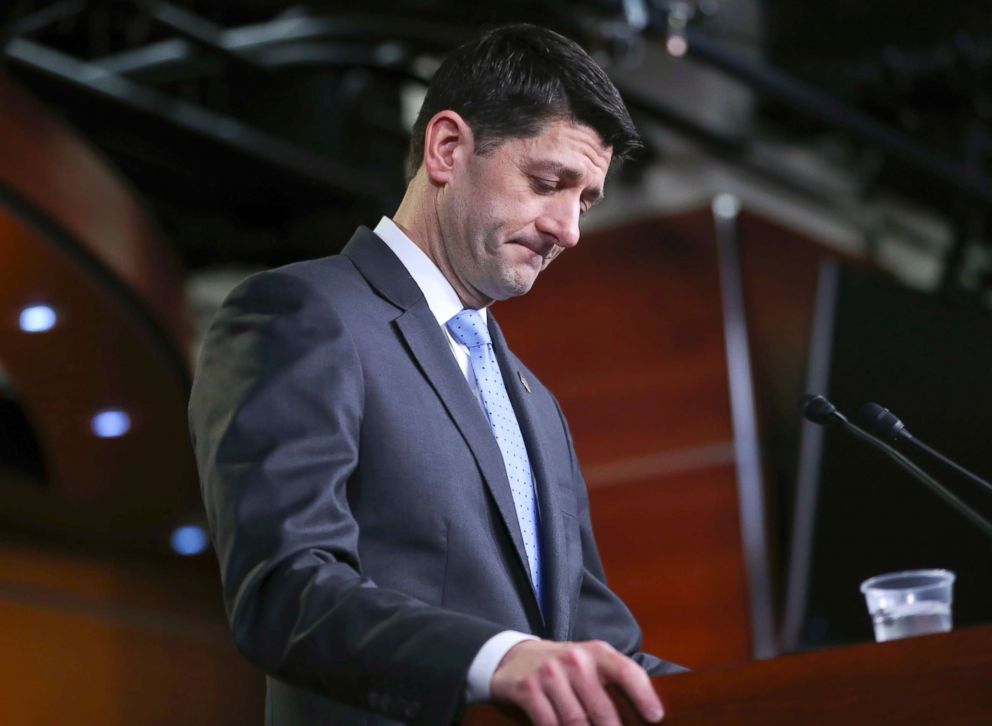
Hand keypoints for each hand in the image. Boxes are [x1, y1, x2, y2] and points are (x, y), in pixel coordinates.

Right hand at [490, 639, 663, 724]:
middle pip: (602, 709)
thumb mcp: (590, 664)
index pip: (626, 671)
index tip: (656, 717)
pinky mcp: (528, 689)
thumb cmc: (564, 666)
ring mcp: (549, 673)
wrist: (516, 655)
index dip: (644, 695)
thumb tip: (651, 714)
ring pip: (576, 721)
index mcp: (597, 653)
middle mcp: (574, 660)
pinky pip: (548, 724)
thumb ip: (615, 682)